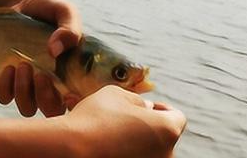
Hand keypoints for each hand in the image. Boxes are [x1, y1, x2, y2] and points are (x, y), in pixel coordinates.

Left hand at [0, 0, 82, 116]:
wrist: (22, 1)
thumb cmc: (49, 9)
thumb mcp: (65, 12)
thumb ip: (69, 29)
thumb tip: (56, 50)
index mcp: (72, 72)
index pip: (79, 103)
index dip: (75, 107)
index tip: (68, 96)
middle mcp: (52, 84)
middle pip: (51, 111)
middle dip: (45, 97)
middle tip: (41, 74)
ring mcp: (29, 85)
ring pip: (27, 108)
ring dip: (24, 91)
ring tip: (22, 65)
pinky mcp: (8, 81)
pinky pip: (5, 97)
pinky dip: (5, 87)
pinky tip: (8, 68)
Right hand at [66, 86, 186, 157]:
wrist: (70, 151)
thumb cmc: (94, 119)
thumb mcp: (117, 95)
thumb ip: (137, 100)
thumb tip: (145, 109)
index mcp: (168, 129)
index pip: (176, 117)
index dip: (161, 109)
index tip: (146, 108)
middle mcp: (167, 155)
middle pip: (164, 138)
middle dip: (149, 128)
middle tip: (124, 122)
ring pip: (150, 153)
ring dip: (138, 145)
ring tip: (112, 138)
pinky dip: (127, 156)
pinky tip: (108, 151)